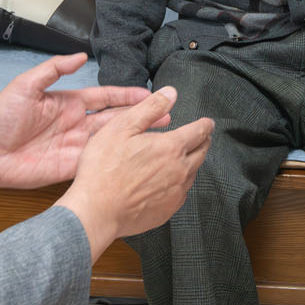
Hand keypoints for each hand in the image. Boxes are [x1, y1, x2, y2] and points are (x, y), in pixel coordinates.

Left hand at [0, 54, 159, 206]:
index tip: (150, 93)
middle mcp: (77, 124)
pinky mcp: (72, 167)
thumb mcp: (25, 86)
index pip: (105, 97)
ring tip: (161, 136)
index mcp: (69, 103)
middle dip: (141, 116)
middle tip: (168, 114)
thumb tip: (81, 55)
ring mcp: (76, 147)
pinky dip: (118, 161)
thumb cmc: (0, 118)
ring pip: (113, 141)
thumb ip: (52, 70)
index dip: (127, 95)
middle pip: (116, 119)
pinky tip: (136, 160)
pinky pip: (99, 163)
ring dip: (136, 139)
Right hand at [56, 88, 212, 260]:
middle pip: (202, 153)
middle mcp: (179, 171)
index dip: (205, 125)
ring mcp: (175, 193)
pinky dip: (180, 183)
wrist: (96, 210)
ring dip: (192, 162)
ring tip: (186, 157)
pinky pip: (181, 193)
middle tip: (202, 137)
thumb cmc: (104, 168)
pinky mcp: (167, 210)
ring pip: (193, 173)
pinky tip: (169, 181)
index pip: (199, 132)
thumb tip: (170, 93)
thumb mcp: (122, 127)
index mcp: (171, 147)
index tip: (207, 123)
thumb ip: (150, 108)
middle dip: (204, 142)